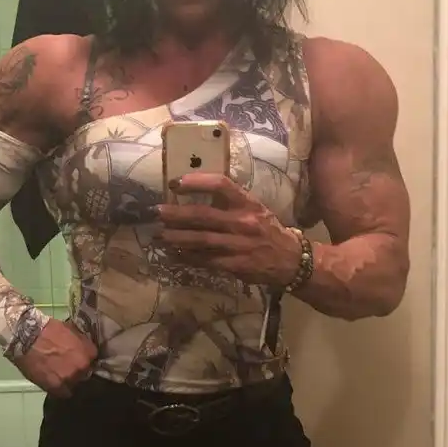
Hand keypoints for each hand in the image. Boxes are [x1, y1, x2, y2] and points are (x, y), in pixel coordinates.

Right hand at [16, 318, 97, 397]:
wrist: (26, 337)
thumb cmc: (47, 330)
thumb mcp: (70, 329)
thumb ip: (81, 342)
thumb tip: (84, 348)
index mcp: (89, 353)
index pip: (93, 361)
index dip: (83, 360)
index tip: (77, 359)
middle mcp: (82, 367)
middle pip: (84, 374)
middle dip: (77, 371)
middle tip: (65, 366)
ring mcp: (70, 378)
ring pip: (74, 385)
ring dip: (68, 382)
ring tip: (57, 375)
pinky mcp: (56, 388)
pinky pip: (63, 394)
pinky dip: (59, 390)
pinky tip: (52, 383)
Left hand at [155, 174, 303, 286]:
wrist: (291, 260)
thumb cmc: (268, 230)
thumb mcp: (254, 208)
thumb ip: (230, 202)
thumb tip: (196, 193)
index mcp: (247, 203)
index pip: (220, 184)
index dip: (196, 181)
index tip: (175, 183)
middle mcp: (242, 222)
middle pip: (203, 215)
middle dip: (176, 214)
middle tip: (156, 212)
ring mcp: (238, 244)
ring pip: (200, 240)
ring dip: (176, 237)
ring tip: (159, 235)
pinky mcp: (234, 265)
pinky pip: (205, 260)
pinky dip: (187, 257)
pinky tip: (174, 254)